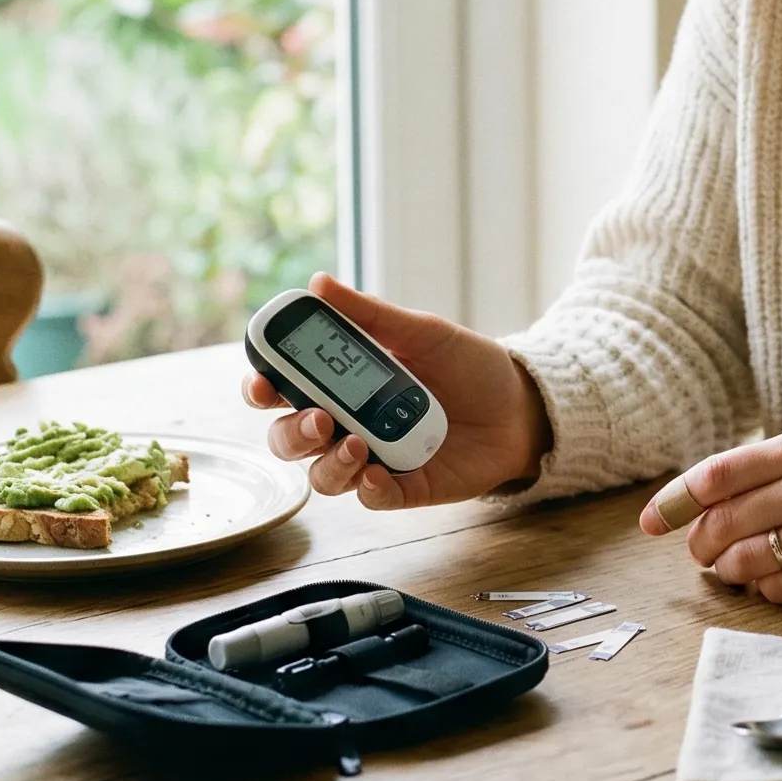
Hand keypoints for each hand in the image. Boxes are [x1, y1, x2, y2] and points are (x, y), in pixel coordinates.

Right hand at [240, 273, 550, 511]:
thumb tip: (318, 282)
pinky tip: (376, 473)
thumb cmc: (468, 365)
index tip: (260, 382)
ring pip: (321, 474)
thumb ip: (370, 315)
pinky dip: (366, 488)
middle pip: (289, 438)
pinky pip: (369, 498)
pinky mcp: (403, 488)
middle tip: (319, 419)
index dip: (261, 388)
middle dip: (291, 432)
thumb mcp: (422, 331)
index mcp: (343, 382)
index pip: (283, 389)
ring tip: (357, 442)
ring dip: (329, 462)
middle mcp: (348, 423)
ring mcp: (372, 458)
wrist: (521, 404)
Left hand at [637, 427, 781, 602]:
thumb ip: (767, 470)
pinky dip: (763, 589)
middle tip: (701, 549)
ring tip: (734, 565)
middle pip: (724, 521)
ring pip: (745, 560)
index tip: (649, 521)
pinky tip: (773, 578)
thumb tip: (697, 507)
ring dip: (728, 568)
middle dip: (701, 542)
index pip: (720, 473)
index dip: (676, 499)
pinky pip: (776, 590)